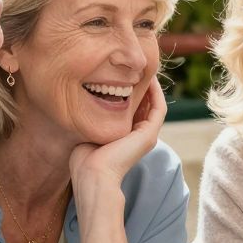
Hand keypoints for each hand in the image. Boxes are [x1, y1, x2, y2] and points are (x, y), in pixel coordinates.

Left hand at [70, 78, 166, 200]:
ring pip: (155, 104)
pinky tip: (149, 78)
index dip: (130, 92)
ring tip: (145, 68)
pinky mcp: (149, 134)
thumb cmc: (84, 159)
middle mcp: (139, 137)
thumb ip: (93, 119)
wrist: (92, 175)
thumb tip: (83, 103)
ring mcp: (147, 136)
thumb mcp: (89, 132)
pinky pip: (159, 107)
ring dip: (152, 86)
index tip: (122, 75)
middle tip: (135, 67)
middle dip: (142, 86)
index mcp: (126, 138)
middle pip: (146, 105)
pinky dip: (156, 92)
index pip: (134, 110)